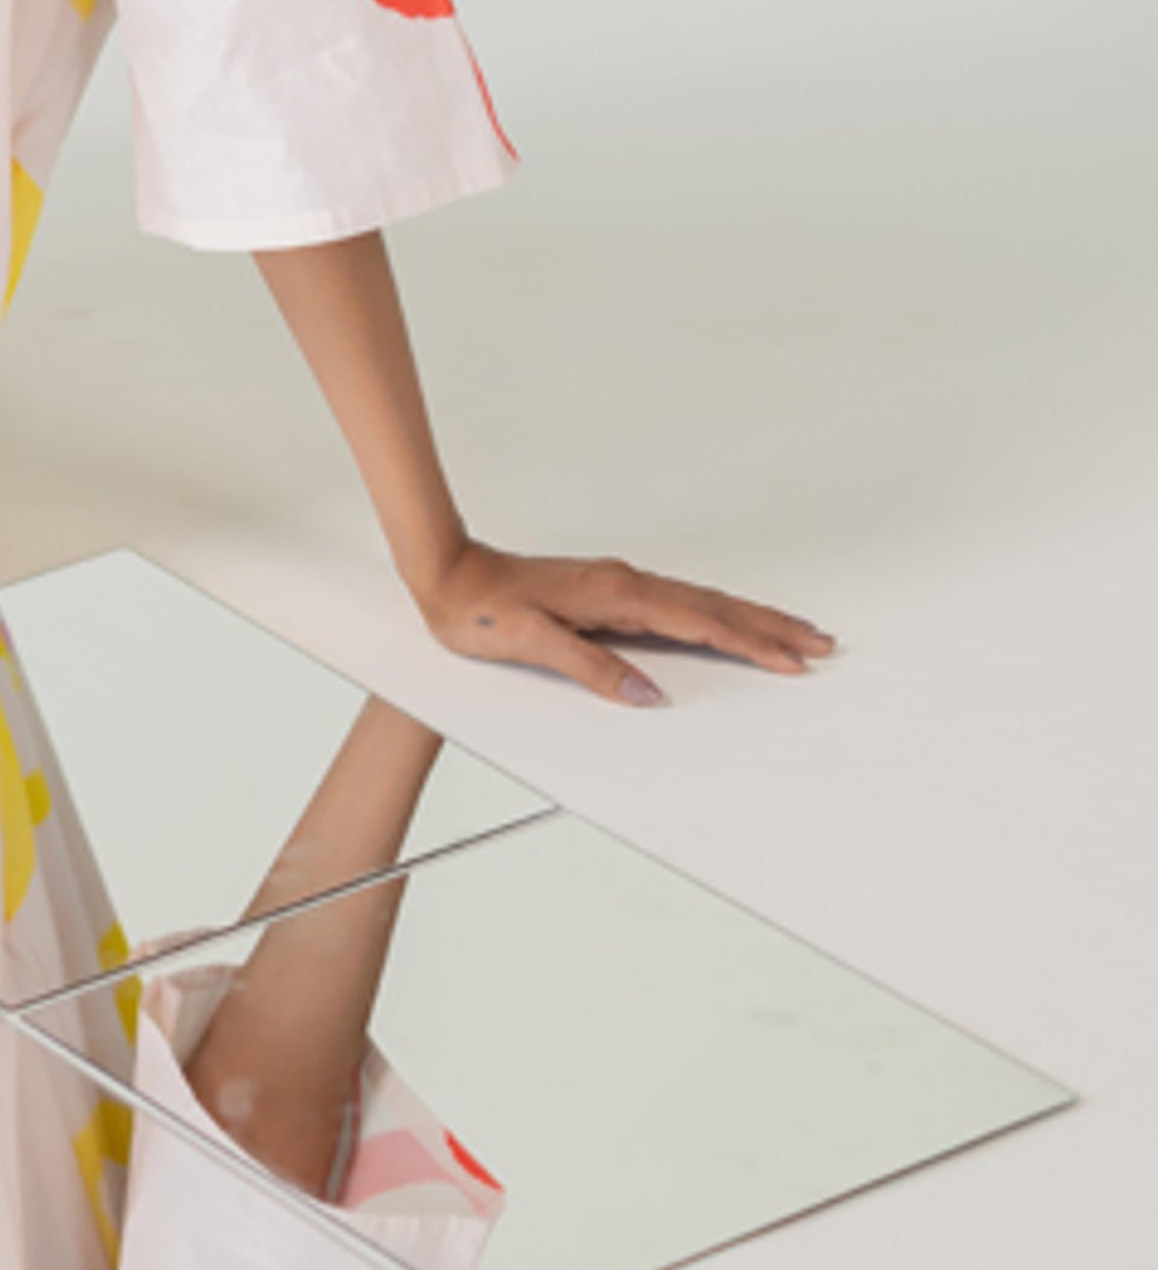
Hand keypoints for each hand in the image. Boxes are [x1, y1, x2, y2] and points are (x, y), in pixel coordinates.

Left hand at [409, 536, 836, 707]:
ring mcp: (621, 585)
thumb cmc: (482, 612)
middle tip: (821, 643)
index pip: (699, 623)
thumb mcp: (532, 644)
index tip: (792, 662)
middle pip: (714, 606)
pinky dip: (715, 613)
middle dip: (770, 626)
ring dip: (750, 617)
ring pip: (702, 602)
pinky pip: (680, 603)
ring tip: (794, 632)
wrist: (448, 574)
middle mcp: (626, 583)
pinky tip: (726, 622)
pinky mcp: (612, 592)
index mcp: (615, 595)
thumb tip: (649, 694)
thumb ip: (591, 667)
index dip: (749, 643)